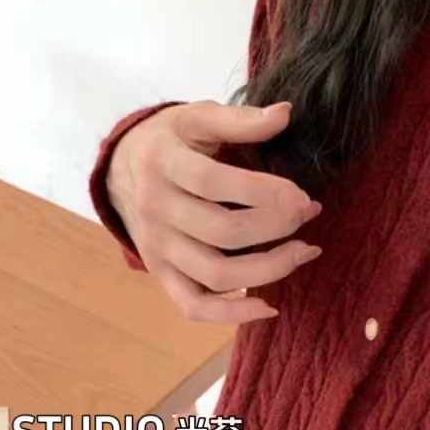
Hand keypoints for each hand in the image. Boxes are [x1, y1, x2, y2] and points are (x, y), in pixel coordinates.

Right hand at [106, 99, 323, 321]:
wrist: (121, 169)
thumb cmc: (171, 141)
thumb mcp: (197, 117)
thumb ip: (239, 119)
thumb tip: (285, 115)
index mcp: (163, 163)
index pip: (217, 183)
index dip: (266, 192)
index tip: (301, 194)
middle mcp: (156, 209)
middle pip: (223, 232)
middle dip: (277, 226)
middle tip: (309, 214)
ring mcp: (157, 247)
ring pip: (216, 274)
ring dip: (269, 269)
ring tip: (303, 252)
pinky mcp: (161, 273)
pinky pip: (194, 306)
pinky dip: (231, 314)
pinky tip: (268, 306)